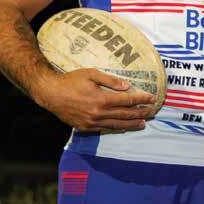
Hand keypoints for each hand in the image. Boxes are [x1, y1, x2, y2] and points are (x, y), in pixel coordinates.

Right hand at [33, 68, 158, 131]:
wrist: (50, 93)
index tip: (152, 99)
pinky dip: (117, 129)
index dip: (141, 100)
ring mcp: (92, 122)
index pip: (128, 100)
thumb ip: (111, 81)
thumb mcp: (91, 74)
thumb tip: (128, 86)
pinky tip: (124, 128)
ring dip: (132, 124)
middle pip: (125, 115)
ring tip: (143, 123)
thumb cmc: (71, 80)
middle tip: (153, 112)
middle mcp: (98, 113)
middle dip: (141, 113)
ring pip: (117, 125)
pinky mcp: (85, 127)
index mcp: (102, 99)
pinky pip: (105, 129)